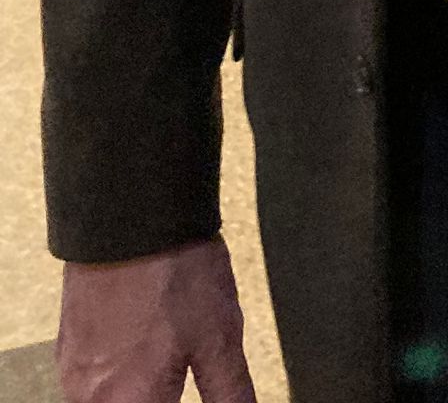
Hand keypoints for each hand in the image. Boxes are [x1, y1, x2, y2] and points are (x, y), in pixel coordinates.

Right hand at [57, 239, 255, 402]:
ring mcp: (73, 373)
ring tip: (165, 359)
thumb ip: (229, 393)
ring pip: (108, 402)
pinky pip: (90, 383)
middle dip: (159, 398)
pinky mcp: (66, 347)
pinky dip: (116, 378)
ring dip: (136, 393)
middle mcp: (92, 399)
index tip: (186, 391)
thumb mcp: (220, 338)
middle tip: (178, 381)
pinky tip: (140, 349)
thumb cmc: (176, 273)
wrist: (130, 214)